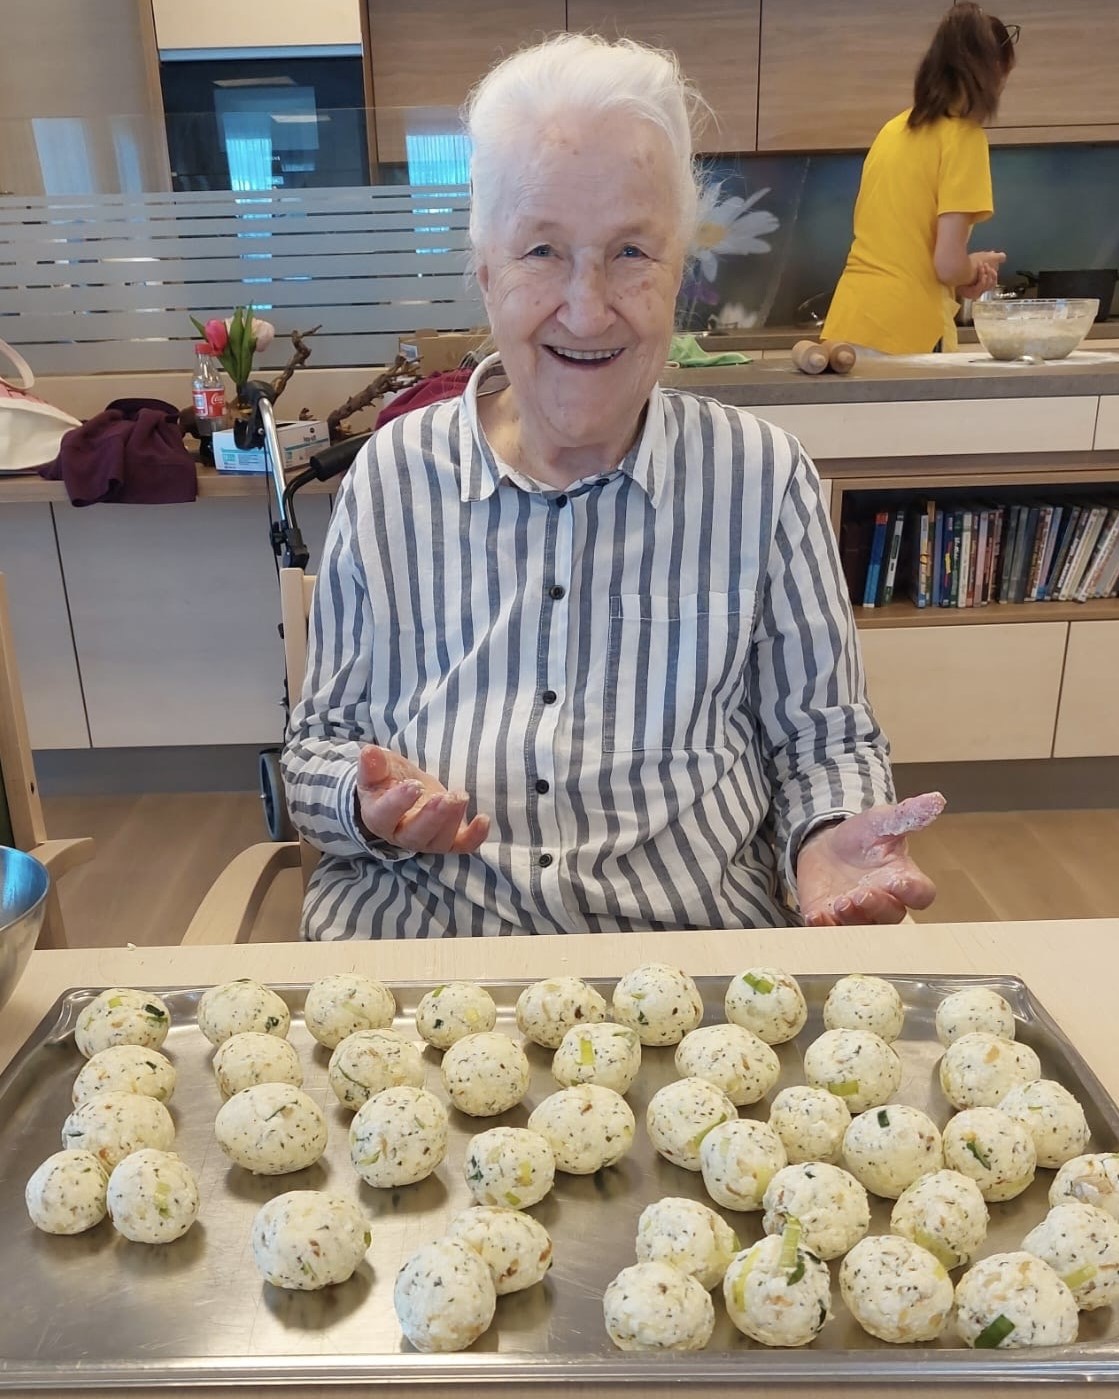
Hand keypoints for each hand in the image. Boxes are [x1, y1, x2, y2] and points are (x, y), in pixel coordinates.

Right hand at [355, 745, 489, 854]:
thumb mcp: (378, 769)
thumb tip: (370, 752)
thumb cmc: (387, 780)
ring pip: (439, 841)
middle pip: (415, 835)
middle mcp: (401, 834)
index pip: (385, 815)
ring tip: (461, 796)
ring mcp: (426, 840)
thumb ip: (374, 764)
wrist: (403, 792)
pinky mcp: (448, 839)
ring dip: (452, 821)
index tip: (415, 786)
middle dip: (433, 817)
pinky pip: (461, 846)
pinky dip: (474, 837)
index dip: (399, 803)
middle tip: (447, 797)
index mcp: (378, 816)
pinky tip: (483, 820)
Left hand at [795, 792, 944, 926]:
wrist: (826, 845)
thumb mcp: (882, 821)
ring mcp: (858, 914)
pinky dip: (823, 926)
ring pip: (862, 927)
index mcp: (904, 879)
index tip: (900, 882)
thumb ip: (907, 815)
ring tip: (840, 902)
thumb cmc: (863, 837)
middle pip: (891, 915)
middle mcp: (885, 902)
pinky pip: (829, 930)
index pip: (920, 894)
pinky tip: (816, 915)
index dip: (913, 892)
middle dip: (876, 906)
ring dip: (852, 919)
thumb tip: (936, 799)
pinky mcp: (830, 918)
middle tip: (860, 894)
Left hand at [958, 250, 1005, 299]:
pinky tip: (980, 272)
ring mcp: (973, 292)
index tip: (991, 266)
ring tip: (982, 266)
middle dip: (991, 274)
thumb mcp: (985, 257)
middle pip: (991, 285)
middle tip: (986, 265)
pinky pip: (980, 289)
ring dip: (987, 275)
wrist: (956, 264)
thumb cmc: (967, 260)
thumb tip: (1003, 256)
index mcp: (979, 282)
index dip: (993, 275)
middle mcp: (976, 288)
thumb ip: (996, 257)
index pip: (991, 282)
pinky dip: (982, 280)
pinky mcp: (969, 293)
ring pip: (988, 287)